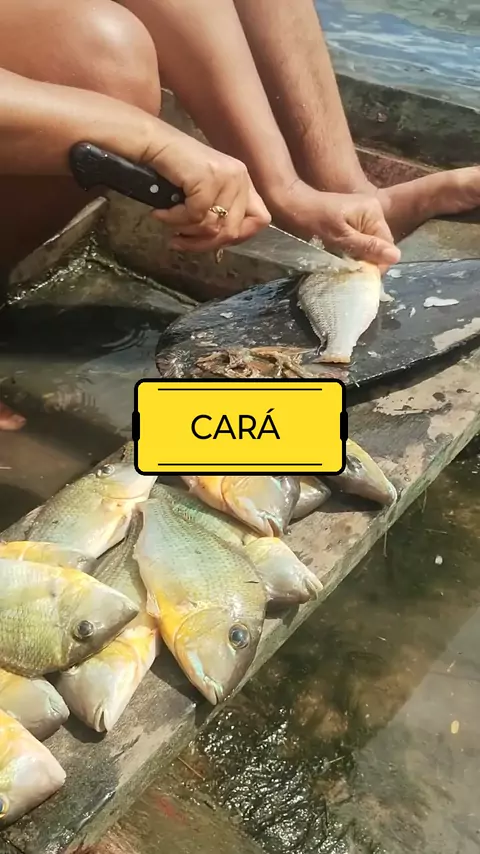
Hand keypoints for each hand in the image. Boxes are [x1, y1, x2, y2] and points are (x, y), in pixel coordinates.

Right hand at [140, 126, 270, 251]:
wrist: (153, 143)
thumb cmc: (174, 171)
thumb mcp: (205, 193)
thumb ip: (219, 214)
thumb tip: (218, 244)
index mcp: (244, 182)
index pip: (260, 220)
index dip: (240, 236)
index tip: (212, 239)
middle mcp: (240, 178)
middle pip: (233, 231)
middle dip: (203, 243)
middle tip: (179, 240)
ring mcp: (226, 177)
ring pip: (212, 227)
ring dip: (184, 230)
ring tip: (167, 221)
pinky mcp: (208, 179)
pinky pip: (194, 216)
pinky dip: (174, 219)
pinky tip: (161, 212)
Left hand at [270, 180, 400, 267]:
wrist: (292, 205)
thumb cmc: (313, 222)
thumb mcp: (341, 238)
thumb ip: (368, 247)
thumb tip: (396, 257)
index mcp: (373, 211)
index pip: (388, 245)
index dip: (378, 263)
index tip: (360, 275)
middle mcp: (373, 210)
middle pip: (380, 244)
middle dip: (368, 259)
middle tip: (349, 270)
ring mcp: (363, 213)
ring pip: (370, 243)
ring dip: (360, 256)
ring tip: (343, 262)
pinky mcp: (353, 218)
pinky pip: (361, 238)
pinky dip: (353, 249)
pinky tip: (341, 254)